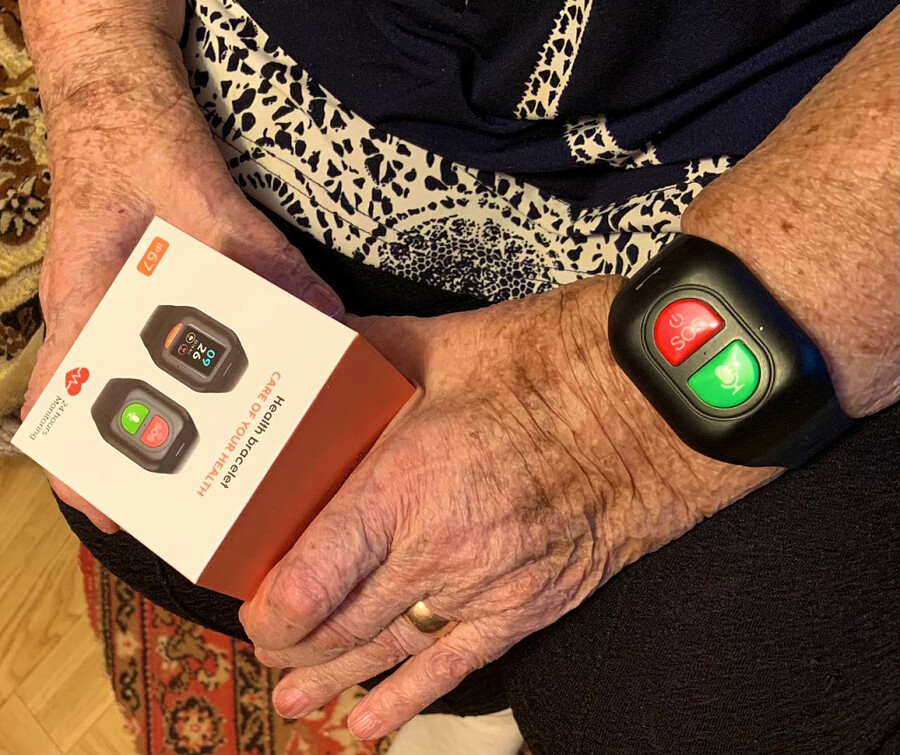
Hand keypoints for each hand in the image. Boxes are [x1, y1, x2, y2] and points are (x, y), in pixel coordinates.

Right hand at [22, 40, 340, 531]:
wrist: (118, 103)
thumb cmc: (138, 149)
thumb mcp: (204, 198)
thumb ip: (260, 256)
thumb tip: (322, 312)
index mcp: (88, 302)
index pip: (67, 400)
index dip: (83, 464)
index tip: (113, 512)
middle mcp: (92, 315)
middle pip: (101, 407)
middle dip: (138, 456)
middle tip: (199, 496)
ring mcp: (110, 307)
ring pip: (131, 381)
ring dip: (167, 419)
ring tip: (228, 455)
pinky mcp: (139, 294)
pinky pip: (159, 345)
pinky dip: (192, 372)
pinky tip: (246, 384)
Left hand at [240, 279, 770, 738]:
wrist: (644, 406)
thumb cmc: (544, 368)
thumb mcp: (437, 346)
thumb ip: (360, 355)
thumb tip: (310, 345)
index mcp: (406, 484)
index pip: (312, 582)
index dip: (269, 610)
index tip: (252, 606)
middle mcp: (439, 549)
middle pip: (343, 623)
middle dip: (293, 642)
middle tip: (266, 640)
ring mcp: (485, 588)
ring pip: (389, 650)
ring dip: (335, 675)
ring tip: (294, 695)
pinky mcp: (525, 606)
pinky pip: (457, 668)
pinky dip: (407, 699)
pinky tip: (369, 721)